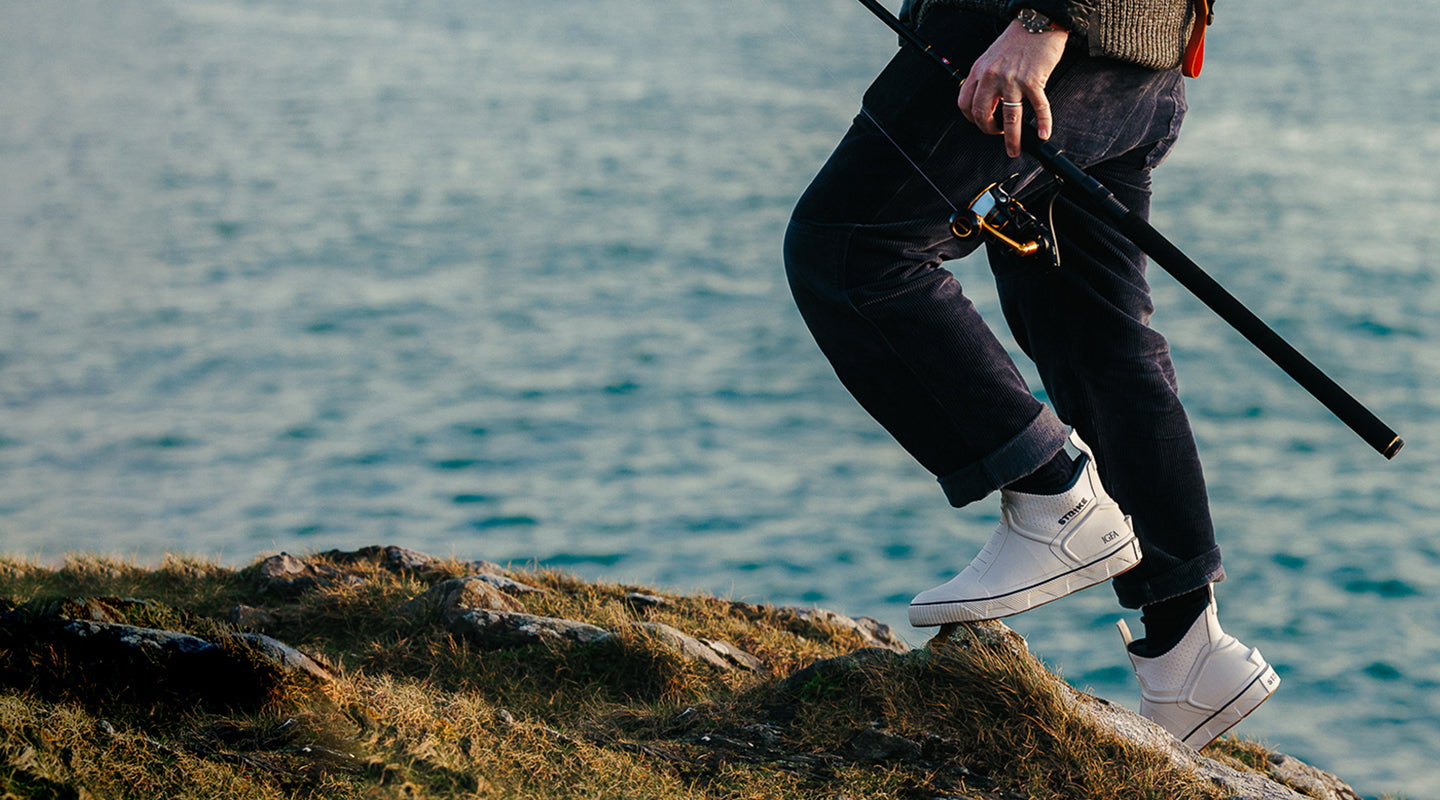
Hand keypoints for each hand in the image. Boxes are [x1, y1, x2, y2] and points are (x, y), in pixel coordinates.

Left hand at [958, 21, 1067, 157]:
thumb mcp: (991, 58)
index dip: (972, 119)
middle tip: (997, 135)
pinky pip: (1039, 108)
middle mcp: (993, 76)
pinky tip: (1043, 134)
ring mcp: (1013, 80)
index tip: (981, 124)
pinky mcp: (1034, 80)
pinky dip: (1043, 124)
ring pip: (1009, 118)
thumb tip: (986, 103)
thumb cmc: (1016, 40)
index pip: (965, 103)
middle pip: (982, 114)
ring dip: (1011, 139)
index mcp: (979, 71)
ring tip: (1014, 149)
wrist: (1038, 23)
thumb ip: (985, 79)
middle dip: (989, 131)